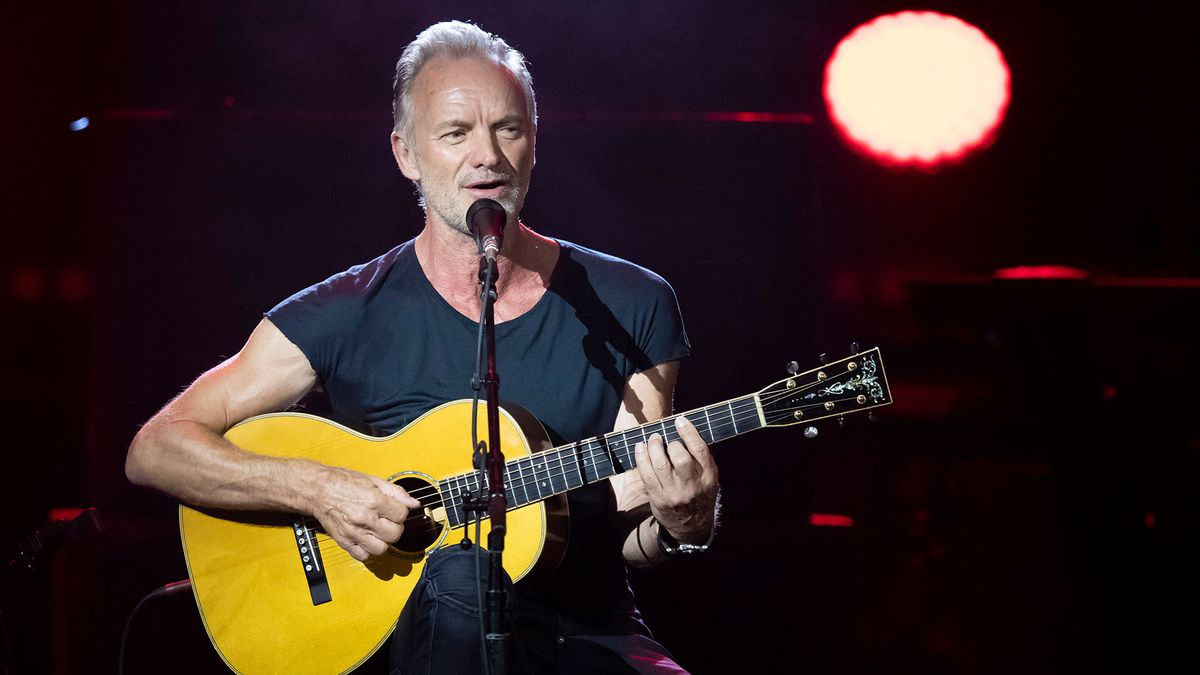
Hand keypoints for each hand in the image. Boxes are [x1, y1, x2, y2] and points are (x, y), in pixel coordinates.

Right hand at [309, 466, 419, 561]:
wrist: (317, 489)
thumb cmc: (342, 482)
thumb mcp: (373, 480)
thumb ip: (396, 492)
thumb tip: (413, 503)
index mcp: (374, 501)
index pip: (402, 515)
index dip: (401, 512)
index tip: (395, 510)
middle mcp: (364, 518)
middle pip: (395, 534)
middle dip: (395, 527)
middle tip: (388, 520)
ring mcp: (353, 532)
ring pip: (381, 548)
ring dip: (383, 541)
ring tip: (378, 531)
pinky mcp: (344, 541)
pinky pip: (363, 556)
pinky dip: (367, 550)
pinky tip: (367, 539)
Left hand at [633, 416, 718, 543]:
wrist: (691, 527)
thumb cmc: (699, 495)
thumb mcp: (709, 479)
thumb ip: (701, 458)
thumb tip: (685, 431)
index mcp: (708, 477)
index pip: (700, 450)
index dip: (689, 432)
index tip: (680, 420)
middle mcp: (692, 485)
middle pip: (680, 457)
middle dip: (670, 443)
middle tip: (665, 439)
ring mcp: (674, 493)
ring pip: (660, 464)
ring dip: (653, 447)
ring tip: (652, 439)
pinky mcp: (658, 497)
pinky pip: (646, 474)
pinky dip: (641, 458)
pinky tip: (640, 448)